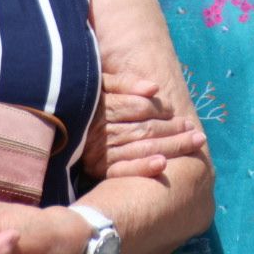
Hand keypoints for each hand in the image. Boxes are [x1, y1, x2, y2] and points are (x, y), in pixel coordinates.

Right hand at [82, 72, 206, 179]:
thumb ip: (126, 83)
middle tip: (198, 135)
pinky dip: (143, 167)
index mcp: (101, 105)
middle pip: (144, 130)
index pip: (139, 108)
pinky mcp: (96, 169)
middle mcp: (99, 129)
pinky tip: (162, 165)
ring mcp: (97, 151)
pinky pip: (122, 170)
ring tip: (193, 145)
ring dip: (170, 147)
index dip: (162, 111)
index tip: (183, 116)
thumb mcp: (101, 83)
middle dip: (174, 131)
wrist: (56, 124)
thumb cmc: (86, 101)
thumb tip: (154, 88)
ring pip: (140, 148)